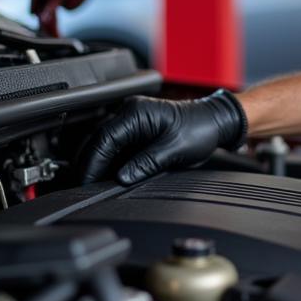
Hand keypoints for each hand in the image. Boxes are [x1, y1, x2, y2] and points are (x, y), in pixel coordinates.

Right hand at [81, 89, 247, 184]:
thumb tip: (122, 178)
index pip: (104, 140)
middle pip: (99, 141)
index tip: (86, 182)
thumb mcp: (174, 150)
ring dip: (100, 165)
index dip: (92, 164)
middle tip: (85, 188)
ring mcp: (132, 120)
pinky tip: (109, 177)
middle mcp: (130, 112)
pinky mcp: (136, 129)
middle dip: (91, 165)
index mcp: (136, 112)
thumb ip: (146, 163)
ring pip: (105, 145)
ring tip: (95, 186)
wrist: (214, 121)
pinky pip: (117, 147)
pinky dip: (111, 162)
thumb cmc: (200, 128)